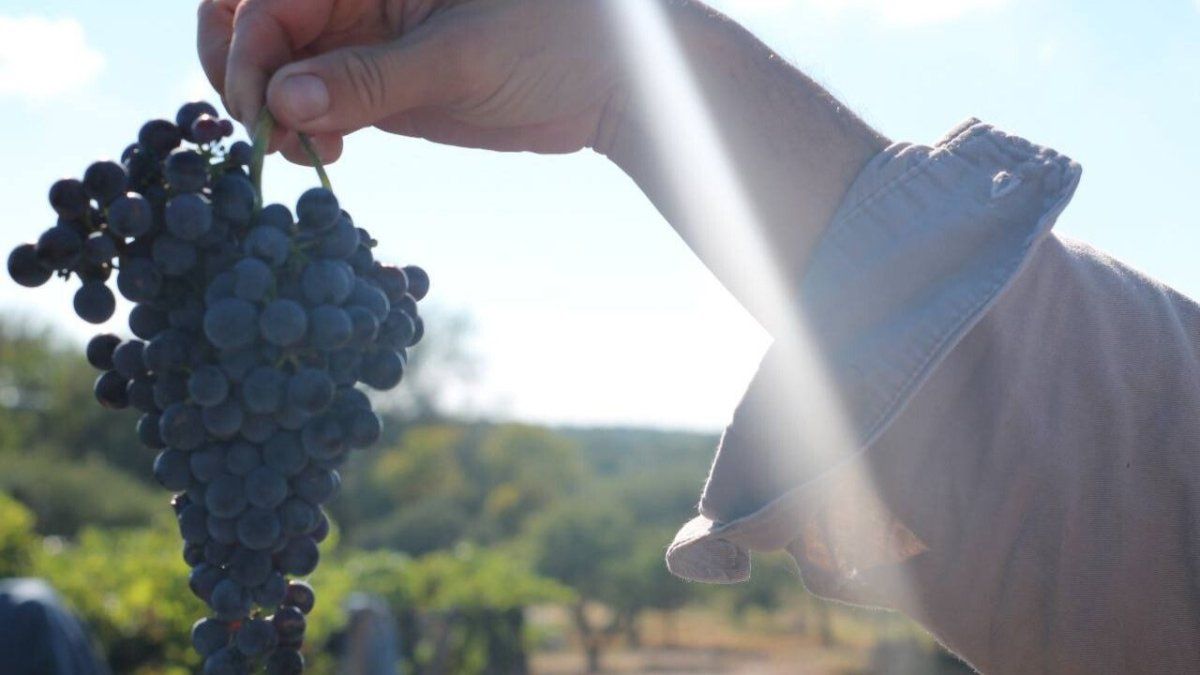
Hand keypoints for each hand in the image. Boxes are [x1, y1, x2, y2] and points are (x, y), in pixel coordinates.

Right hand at [198, 0, 626, 162]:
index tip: (258, 105)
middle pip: (261, 25)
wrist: (609, 83)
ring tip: (296, 150)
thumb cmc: (554, 40)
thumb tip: (281, 102)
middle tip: (260, 127)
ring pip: (283, 69)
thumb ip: (371, 79)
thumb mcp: (461, 58)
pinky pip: (319, 104)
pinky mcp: (384, 87)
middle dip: (245, 73)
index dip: (249, 46)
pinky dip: (305, 130)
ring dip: (271, 110)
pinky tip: (323, 154)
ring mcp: (368, 42)